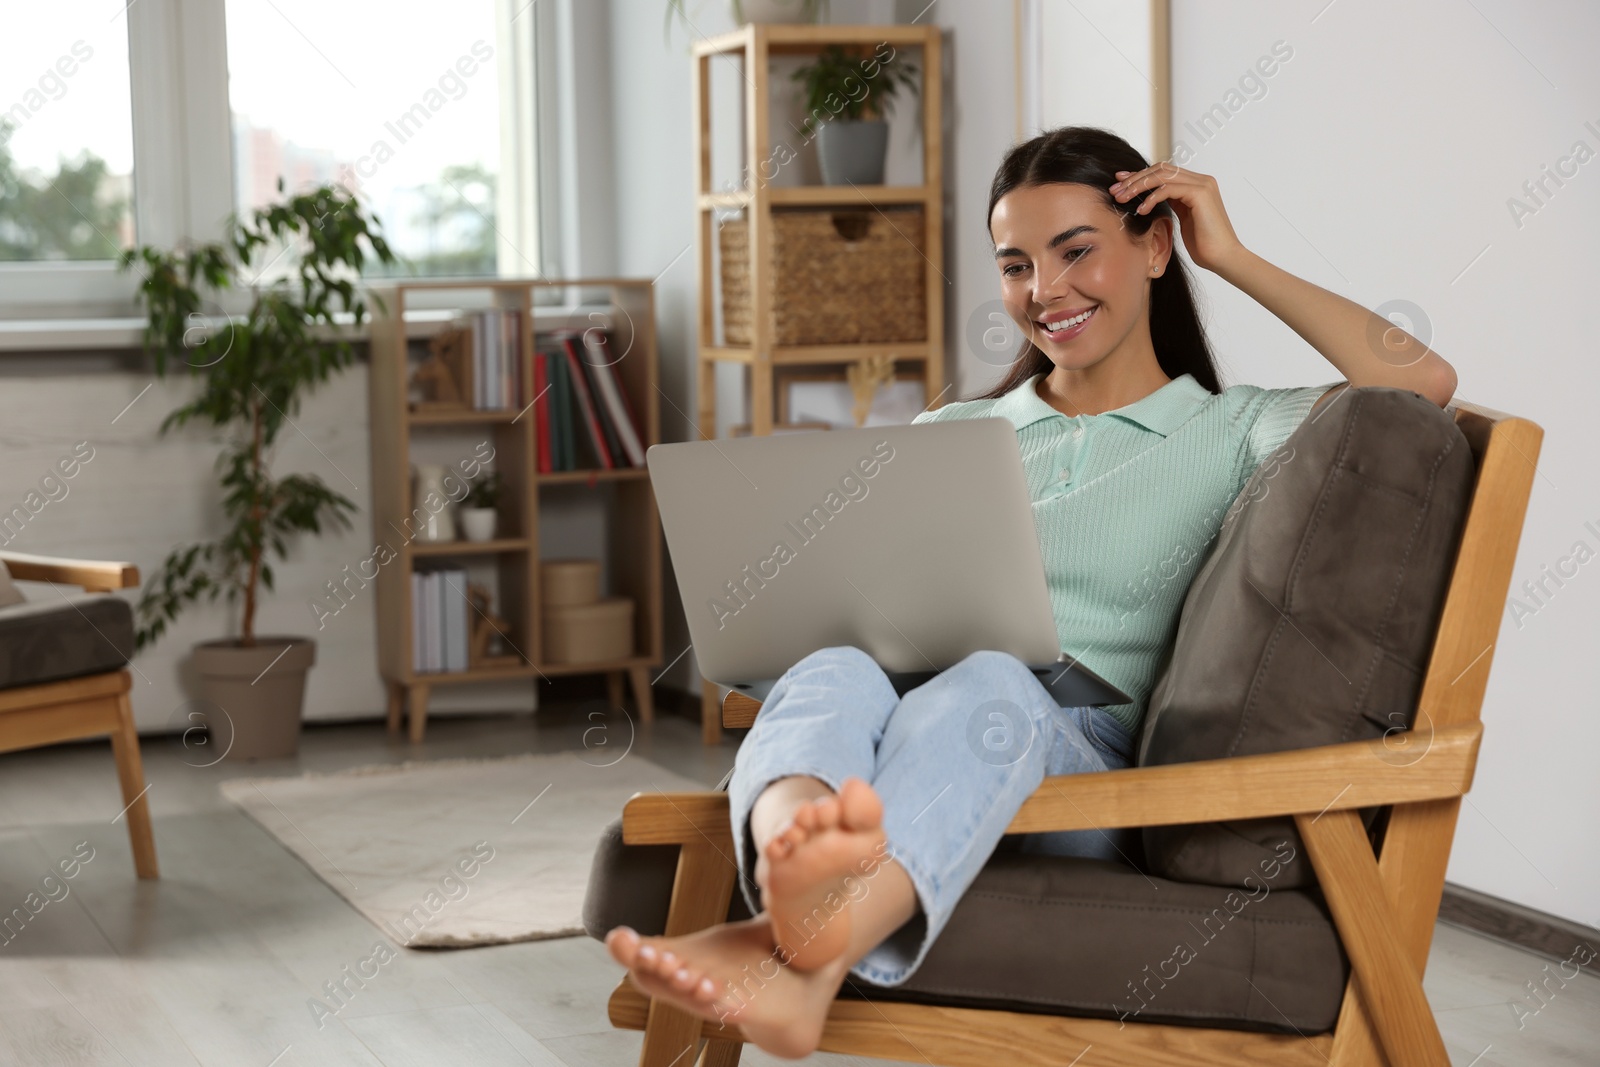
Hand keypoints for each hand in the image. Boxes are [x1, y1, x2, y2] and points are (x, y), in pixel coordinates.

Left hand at [1109, 164, 1246, 275]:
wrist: (1223, 258)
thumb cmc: (1204, 245)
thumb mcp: (1183, 219)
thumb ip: (1172, 204)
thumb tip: (1150, 199)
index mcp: (1196, 184)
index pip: (1163, 172)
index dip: (1140, 175)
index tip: (1120, 183)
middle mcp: (1201, 180)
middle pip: (1161, 169)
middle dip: (1135, 178)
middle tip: (1115, 190)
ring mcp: (1202, 184)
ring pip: (1162, 175)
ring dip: (1138, 186)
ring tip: (1122, 198)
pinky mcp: (1200, 193)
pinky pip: (1168, 189)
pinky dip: (1151, 198)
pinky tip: (1140, 210)